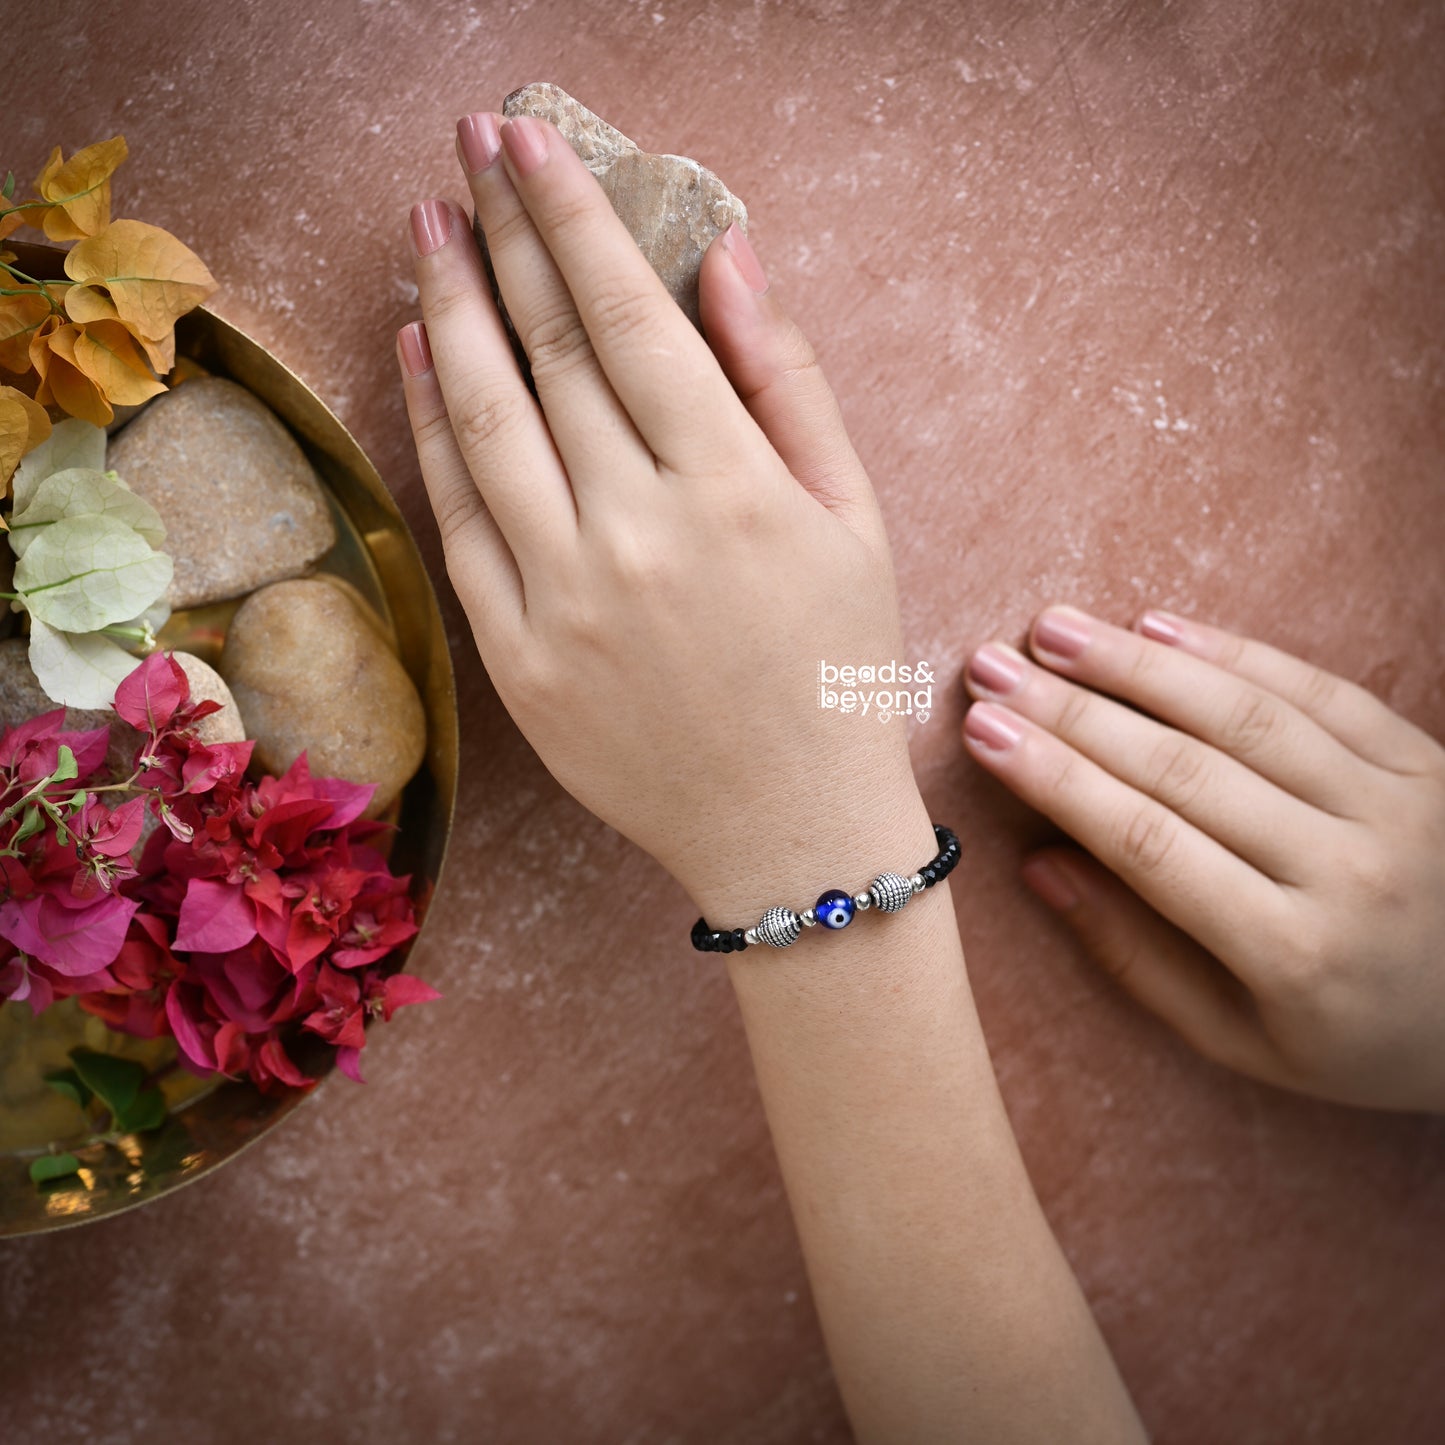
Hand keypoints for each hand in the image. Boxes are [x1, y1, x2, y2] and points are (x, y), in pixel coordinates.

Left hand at [397, 112, 933, 920]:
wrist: (788, 831)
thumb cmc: (834, 669)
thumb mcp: (851, 517)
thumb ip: (786, 382)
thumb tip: (728, 258)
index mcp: (731, 489)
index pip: (630, 318)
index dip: (574, 218)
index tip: (531, 143)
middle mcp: (637, 532)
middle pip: (546, 353)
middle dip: (503, 235)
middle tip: (464, 154)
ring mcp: (565, 598)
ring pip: (484, 423)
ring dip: (449, 310)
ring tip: (427, 230)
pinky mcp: (517, 657)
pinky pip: (458, 522)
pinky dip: (430, 429)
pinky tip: (419, 354)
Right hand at [962, 607, 1444, 1111]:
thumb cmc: (1362, 1041)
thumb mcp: (1245, 1042)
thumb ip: (1138, 961)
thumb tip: (1041, 869)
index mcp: (1297, 953)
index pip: (1150, 845)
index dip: (1059, 782)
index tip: (985, 733)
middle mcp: (1352, 867)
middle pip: (1185, 770)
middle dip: (1072, 711)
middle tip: (990, 668)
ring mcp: (1401, 803)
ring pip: (1246, 715)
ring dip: (1138, 664)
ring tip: (1051, 629)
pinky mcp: (1427, 759)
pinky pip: (1317, 691)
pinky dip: (1235, 652)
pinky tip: (1158, 624)